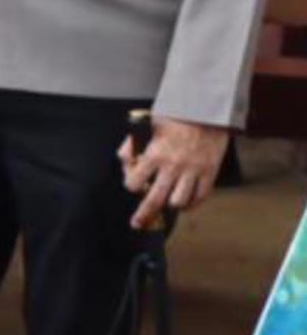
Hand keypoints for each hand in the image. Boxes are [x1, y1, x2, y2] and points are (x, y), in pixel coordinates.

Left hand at [120, 115, 226, 229]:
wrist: (207, 110)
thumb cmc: (176, 116)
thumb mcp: (147, 125)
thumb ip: (133, 144)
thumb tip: (125, 160)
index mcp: (155, 154)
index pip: (136, 181)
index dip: (132, 184)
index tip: (133, 184)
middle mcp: (173, 166)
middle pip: (155, 199)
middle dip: (144, 214)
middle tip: (137, 224)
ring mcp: (193, 171)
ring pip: (179, 202)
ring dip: (170, 205)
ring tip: (166, 203)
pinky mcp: (210, 173)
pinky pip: (200, 197)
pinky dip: (192, 203)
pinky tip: (185, 202)